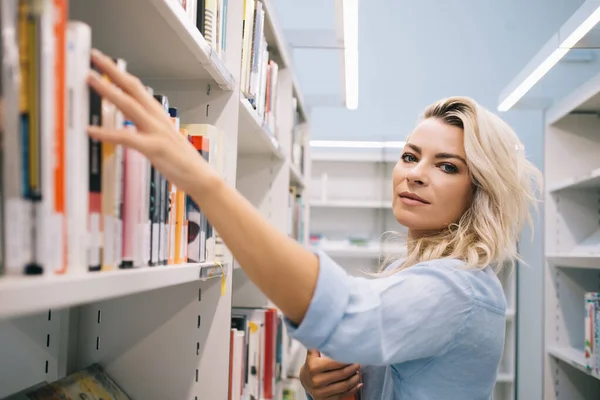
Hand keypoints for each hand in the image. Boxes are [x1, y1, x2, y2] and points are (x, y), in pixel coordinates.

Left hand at [85, 49, 217, 196]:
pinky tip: (91, 130)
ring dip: (108, 90)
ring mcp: (156, 132)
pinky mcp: (154, 148)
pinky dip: (107, 133)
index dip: (120, 73)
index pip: (137, 88)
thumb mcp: (161, 138)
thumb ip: (143, 126)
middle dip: (113, 70)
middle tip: (95, 56)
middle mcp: (157, 119)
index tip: (104, 61)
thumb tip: (126, 118)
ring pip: (129, 105)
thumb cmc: (181, 161)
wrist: (201, 177)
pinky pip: (126, 137)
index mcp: (158, 116)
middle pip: (133, 88)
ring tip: (90, 79)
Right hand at [300, 349, 361, 399]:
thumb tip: (326, 332)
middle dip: (353, 368)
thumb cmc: (312, 365)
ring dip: (355, 379)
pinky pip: (343, 396)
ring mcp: (321, 392)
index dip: (346, 360)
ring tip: (359, 372)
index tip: (354, 356)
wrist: (305, 382)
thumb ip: (318, 344)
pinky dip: (353, 390)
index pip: (334, 363)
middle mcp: (316, 381)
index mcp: (313, 368)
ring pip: (344, 386)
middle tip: (359, 363)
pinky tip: (359, 384)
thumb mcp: (312, 354)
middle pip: (341, 375)